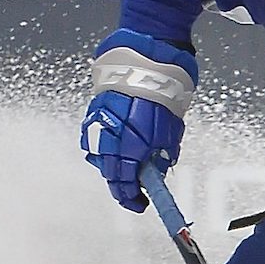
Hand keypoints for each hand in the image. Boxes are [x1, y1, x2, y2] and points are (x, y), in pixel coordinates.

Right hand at [80, 29, 197, 211]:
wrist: (147, 59)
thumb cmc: (162, 93)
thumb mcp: (170, 133)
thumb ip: (161, 157)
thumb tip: (157, 170)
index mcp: (129, 150)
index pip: (125, 186)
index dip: (133, 199)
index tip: (141, 204)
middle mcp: (110, 141)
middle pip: (111, 175)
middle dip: (124, 185)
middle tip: (135, 189)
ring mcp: (98, 127)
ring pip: (101, 158)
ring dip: (113, 166)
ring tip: (127, 164)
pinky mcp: (94, 113)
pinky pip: (94, 139)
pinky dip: (103, 147)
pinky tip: (113, 145)